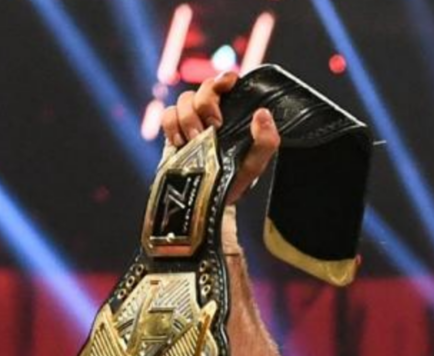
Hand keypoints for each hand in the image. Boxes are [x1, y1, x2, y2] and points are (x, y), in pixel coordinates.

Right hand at [159, 72, 280, 204]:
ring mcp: (192, 119)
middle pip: (203, 88)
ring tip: (196, 139)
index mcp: (234, 112)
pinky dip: (171, 125)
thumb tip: (262, 114)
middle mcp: (213, 111)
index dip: (224, 78)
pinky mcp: (174, 130)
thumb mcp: (255, 164)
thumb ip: (266, 142)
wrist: (208, 199)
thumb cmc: (235, 179)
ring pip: (184, 99)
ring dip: (188, 117)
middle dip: (206, 103)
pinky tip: (181, 143)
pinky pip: (167, 114)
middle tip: (213, 126)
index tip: (226, 86)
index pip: (228, 82)